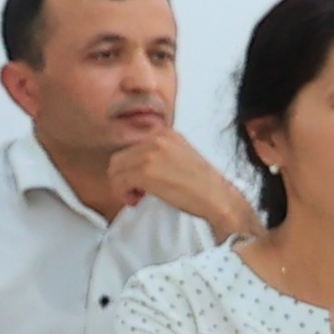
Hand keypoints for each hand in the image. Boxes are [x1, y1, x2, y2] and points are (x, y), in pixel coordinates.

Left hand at [101, 128, 257, 234]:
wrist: (217, 197)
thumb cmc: (201, 183)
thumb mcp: (179, 154)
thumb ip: (157, 152)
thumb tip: (132, 165)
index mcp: (164, 132)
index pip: (130, 148)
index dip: (131, 168)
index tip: (142, 182)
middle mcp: (155, 139)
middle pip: (118, 159)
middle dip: (123, 178)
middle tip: (138, 192)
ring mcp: (150, 154)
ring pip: (115, 171)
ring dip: (122, 187)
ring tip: (137, 197)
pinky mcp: (145, 172)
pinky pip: (119, 183)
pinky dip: (123, 194)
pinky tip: (137, 200)